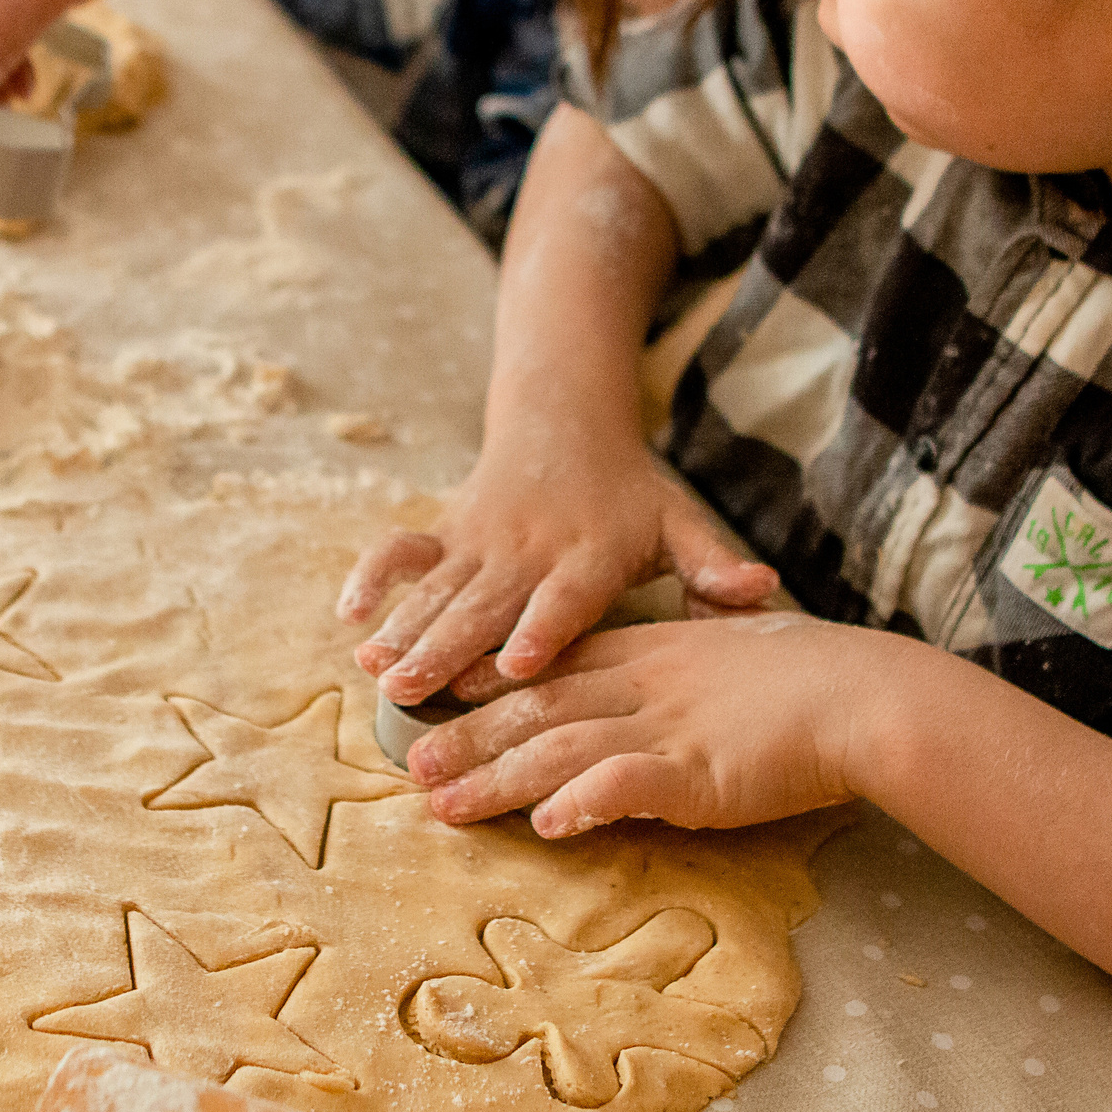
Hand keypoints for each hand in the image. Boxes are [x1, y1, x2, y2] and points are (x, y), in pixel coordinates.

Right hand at [339, 429, 777, 704]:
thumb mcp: (677, 520)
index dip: (539, 631)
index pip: (562, 600)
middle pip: (485, 604)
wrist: (567, 419)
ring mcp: (482, 540)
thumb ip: (712, 564)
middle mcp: (529, 550)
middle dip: (447, 648)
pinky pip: (402, 550)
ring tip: (375, 673)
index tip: (514, 667)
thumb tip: (764, 589)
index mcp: (588, 556)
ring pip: (438, 589)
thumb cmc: (630, 490)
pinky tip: (347, 617)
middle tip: (414, 692)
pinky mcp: (448, 529)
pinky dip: (372, 577)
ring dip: (404, 630)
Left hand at [401, 614, 864, 835]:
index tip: (443, 694)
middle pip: (536, 709)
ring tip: (444, 806)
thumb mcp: (728, 656)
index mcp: (651, 651)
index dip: (492, 682)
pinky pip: (625, 784)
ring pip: (559, 749)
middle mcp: (644, 684)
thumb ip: (677, 679)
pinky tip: (545, 824)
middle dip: (469, 738)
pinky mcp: (697, 771)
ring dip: (495, 779)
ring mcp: (666, 727)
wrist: (865, 693)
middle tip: (411, 767)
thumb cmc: (809, 678)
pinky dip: (581, 802)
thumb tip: (641, 702)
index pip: (554, 665)